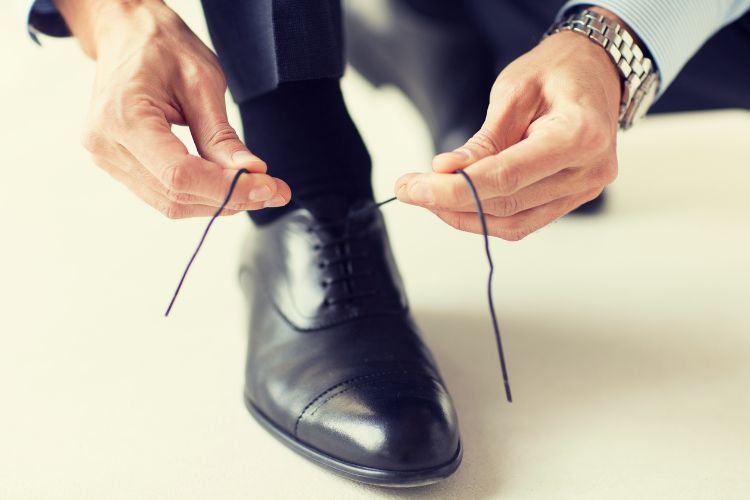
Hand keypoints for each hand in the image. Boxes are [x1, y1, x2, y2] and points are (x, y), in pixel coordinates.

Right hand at [56, 0, 289, 217]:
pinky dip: (199, 195)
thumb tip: (252, 173)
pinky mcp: (117, 164)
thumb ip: (222, 136)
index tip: (267, 187)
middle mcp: (107, 145)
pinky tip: (227, 186)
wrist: (126, 34)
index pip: (180, 175)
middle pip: (176, 194)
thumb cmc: (160, 47)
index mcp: (123, 119)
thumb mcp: (201, 82)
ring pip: (171, 202)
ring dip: (218, 202)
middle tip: (273, 191)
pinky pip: (162, 193)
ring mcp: (107, 158)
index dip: (227, 189)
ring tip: (256, 190)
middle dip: (230, 198)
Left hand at [395, 28, 621, 239]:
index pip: (508, 176)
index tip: (413, 189)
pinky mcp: (572, 199)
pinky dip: (486, 215)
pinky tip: (457, 200)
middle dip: (450, 201)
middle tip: (410, 189)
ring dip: (464, 214)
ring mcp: (584, 190)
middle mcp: (589, 170)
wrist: (594, 73)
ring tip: (429, 195)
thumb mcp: (514, 92)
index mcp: (580, 134)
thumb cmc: (556, 72)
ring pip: (514, 223)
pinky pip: (524, 221)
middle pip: (508, 204)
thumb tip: (445, 172)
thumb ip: (483, 139)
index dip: (455, 189)